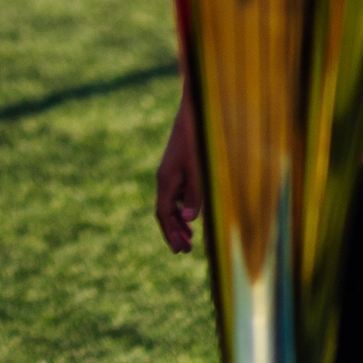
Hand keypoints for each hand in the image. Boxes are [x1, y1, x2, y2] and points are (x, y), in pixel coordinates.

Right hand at [153, 101, 202, 252]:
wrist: (193, 112)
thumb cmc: (197, 139)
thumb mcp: (198, 169)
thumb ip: (194, 195)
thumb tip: (189, 221)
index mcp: (167, 180)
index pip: (164, 214)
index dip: (171, 233)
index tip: (179, 250)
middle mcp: (165, 178)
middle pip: (164, 212)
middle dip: (173, 232)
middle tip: (184, 251)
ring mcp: (169, 172)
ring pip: (170, 204)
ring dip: (178, 222)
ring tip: (188, 238)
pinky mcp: (176, 167)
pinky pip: (175, 194)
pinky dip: (181, 209)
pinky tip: (189, 215)